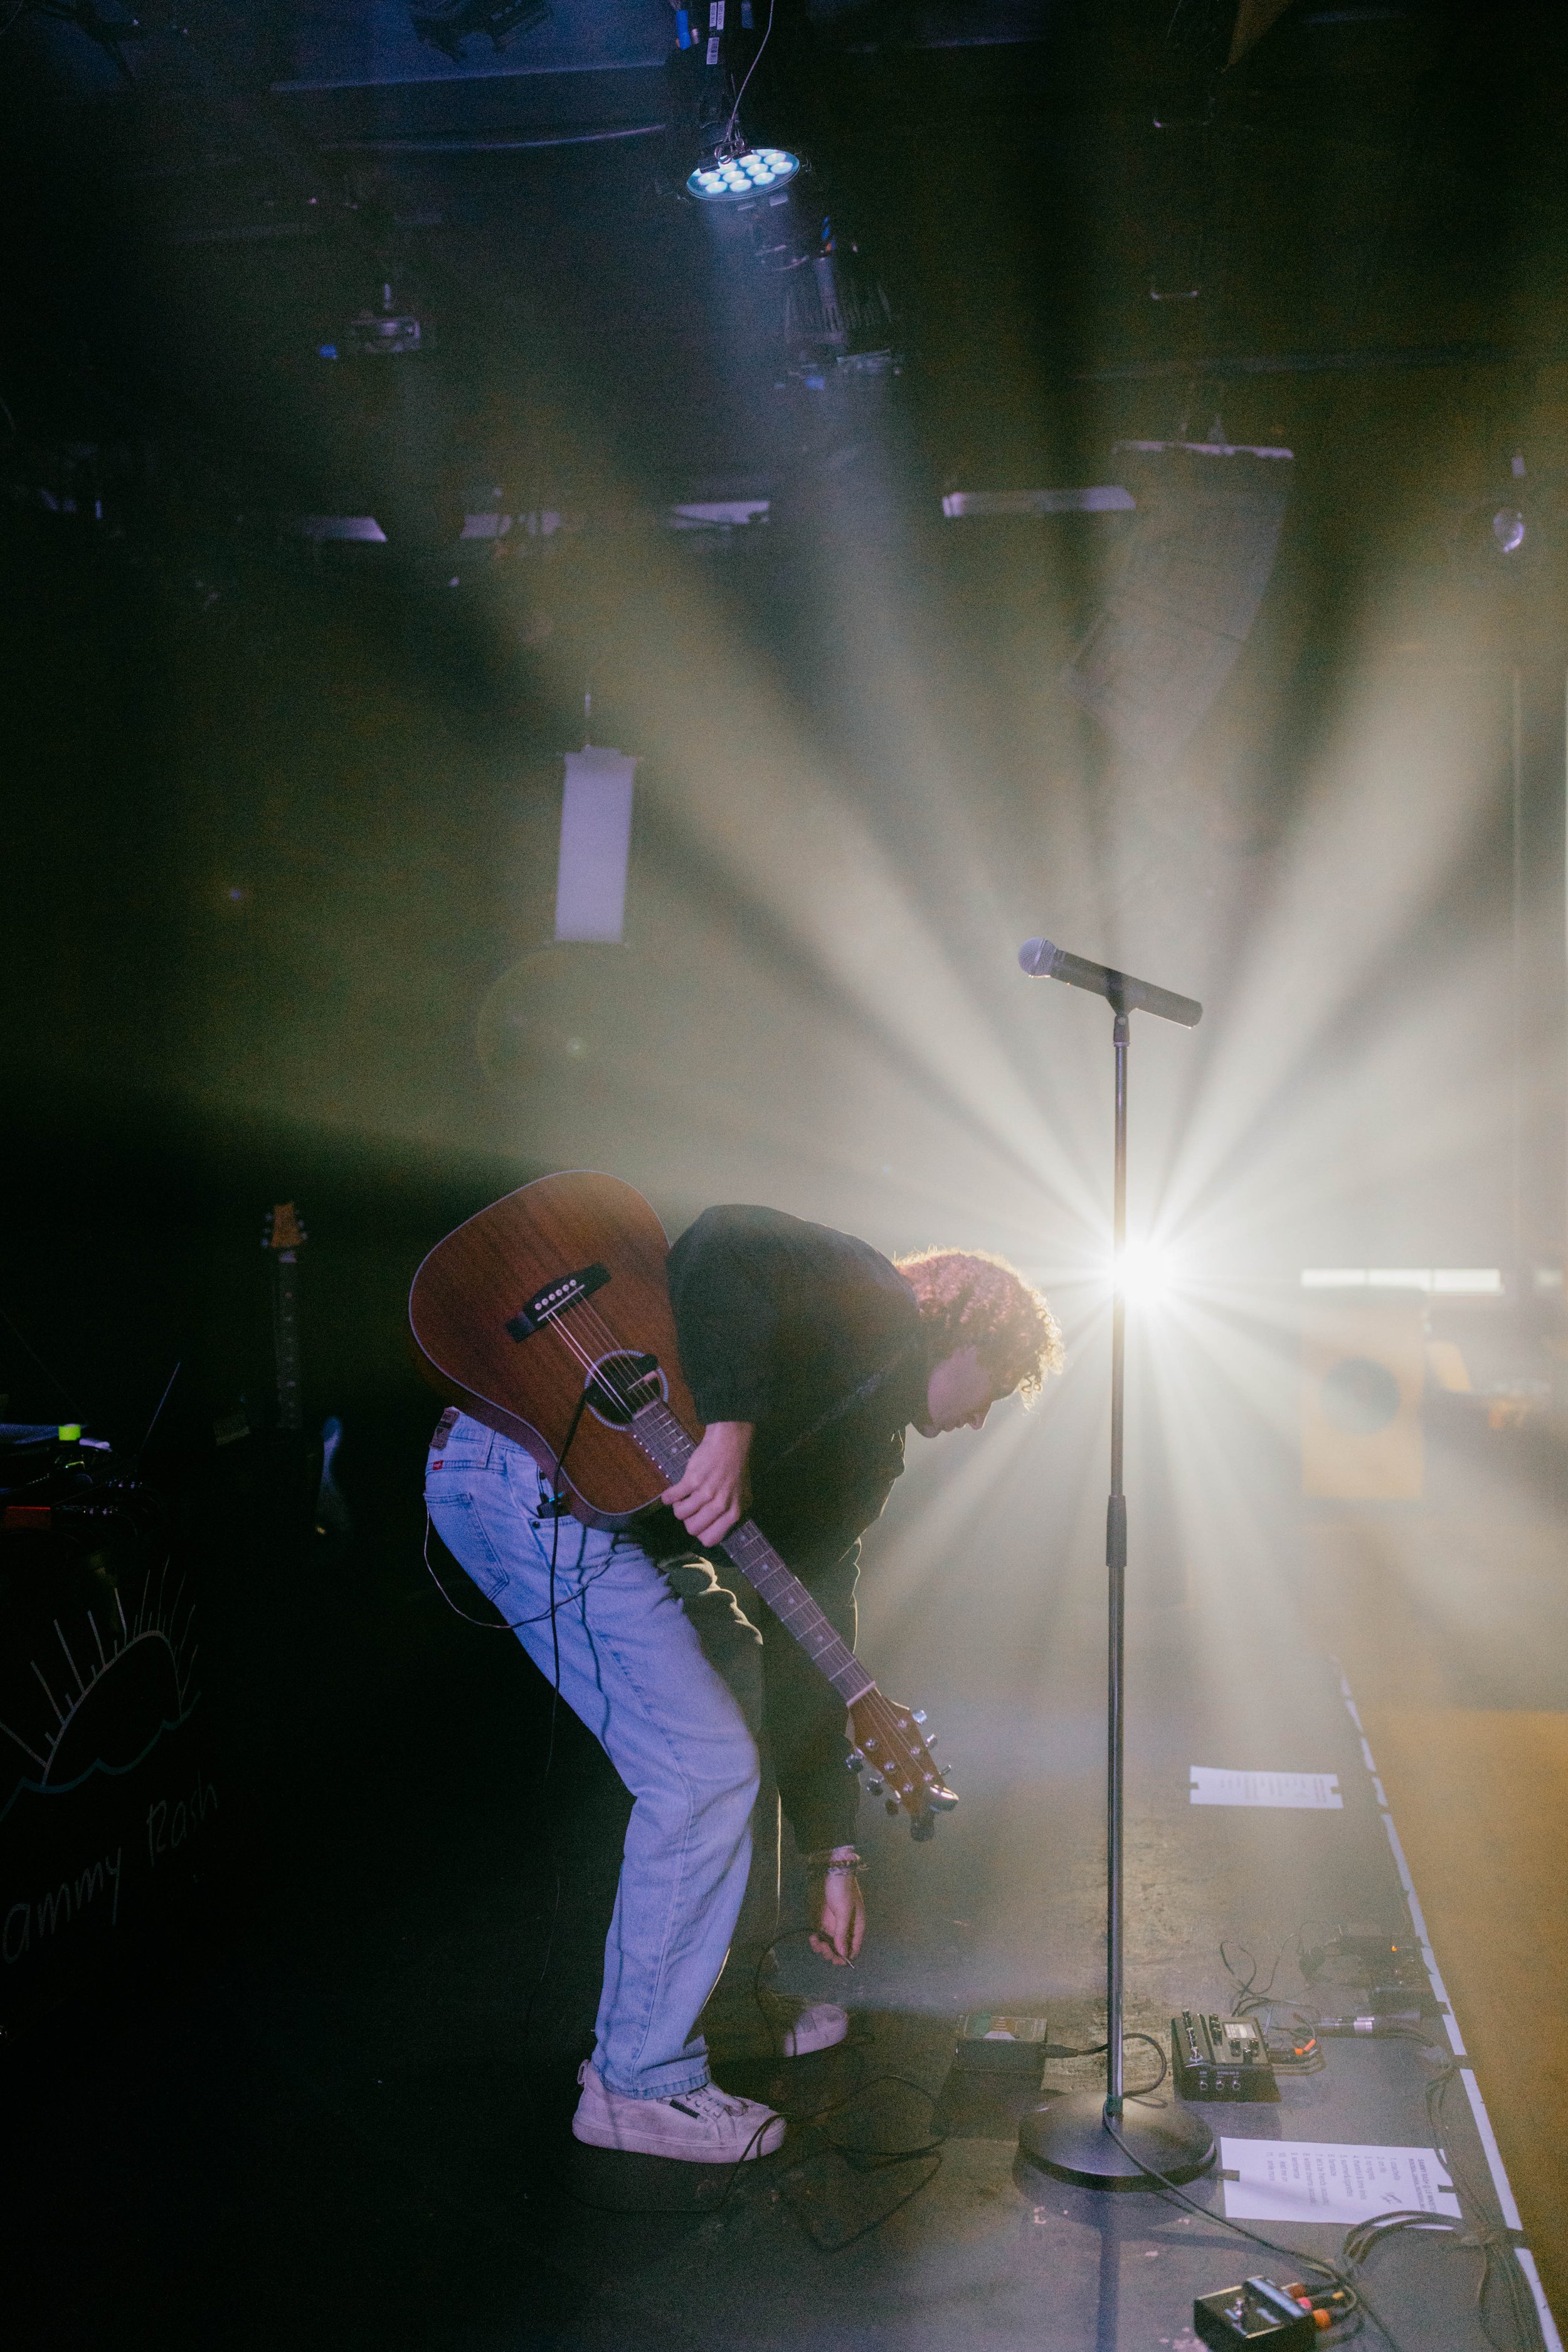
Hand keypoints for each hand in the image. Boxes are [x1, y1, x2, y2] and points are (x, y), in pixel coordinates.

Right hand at [661, 1421, 752, 1547]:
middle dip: (688, 1521)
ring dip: (678, 1507)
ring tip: (683, 1498)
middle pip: (692, 1529)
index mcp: (733, 1513)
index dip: (700, 1533)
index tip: (698, 1523)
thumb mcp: (742, 1497)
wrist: (729, 1444)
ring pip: (680, 1514)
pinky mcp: (692, 1480)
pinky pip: (672, 1497)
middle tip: (691, 1509)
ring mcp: (706, 1493)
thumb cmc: (736, 1470)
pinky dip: (668, 1498)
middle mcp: (720, 1506)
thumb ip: (731, 1515)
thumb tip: (714, 1532)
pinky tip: (671, 1494)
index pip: (710, 1539)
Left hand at [809, 1865, 865, 1965]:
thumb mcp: (844, 1910)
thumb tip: (843, 1953)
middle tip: (824, 1949)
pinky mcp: (821, 1921)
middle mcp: (845, 1928)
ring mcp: (833, 1925)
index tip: (836, 1960)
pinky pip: (820, 1936)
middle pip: (840, 1949)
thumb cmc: (842, 1889)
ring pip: (829, 1945)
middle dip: (832, 1953)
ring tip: (816, 1941)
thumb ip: (842, 1932)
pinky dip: (816, 1940)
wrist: (830, 1870)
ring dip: (822, 1948)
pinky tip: (812, 1937)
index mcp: (857, 1926)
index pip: (854, 1948)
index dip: (847, 1957)